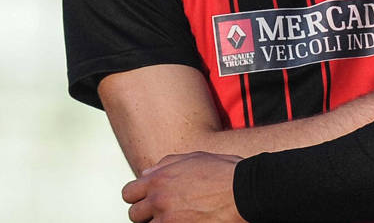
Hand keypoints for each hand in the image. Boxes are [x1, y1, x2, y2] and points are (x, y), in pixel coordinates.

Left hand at [123, 152, 245, 222]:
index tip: (145, 200)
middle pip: (134, 215)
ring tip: (175, 218)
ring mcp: (169, 220)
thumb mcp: (193, 158)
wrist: (244, 191)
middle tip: (160, 213)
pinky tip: (186, 222)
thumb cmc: (224, 172)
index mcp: (159, 179)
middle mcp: (159, 200)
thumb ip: (166, 164)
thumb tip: (147, 172)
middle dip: (145, 215)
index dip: (137, 197)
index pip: (129, 193)